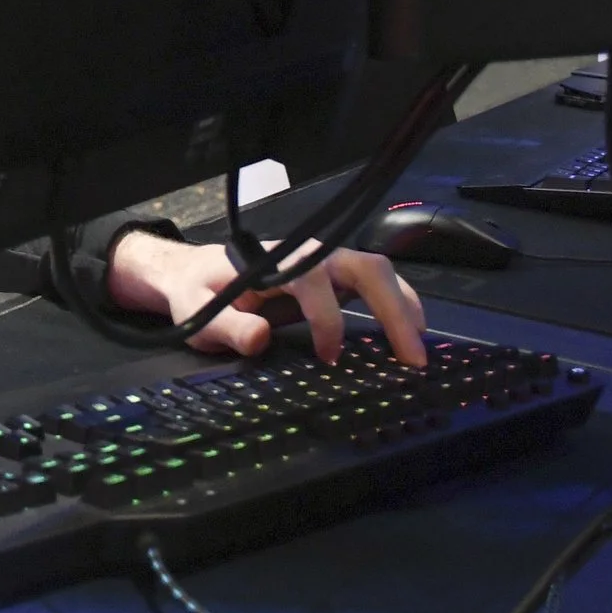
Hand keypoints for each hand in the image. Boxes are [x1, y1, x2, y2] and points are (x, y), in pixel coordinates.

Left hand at [106, 230, 426, 365]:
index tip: (329, 357)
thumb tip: (260, 338)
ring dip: (404, 307)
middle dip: (393, 308)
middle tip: (412, 356)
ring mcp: (324, 264)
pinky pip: (375, 284)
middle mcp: (307, 255)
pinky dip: (398, 306)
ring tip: (418, 351)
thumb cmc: (196, 291)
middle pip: (364, 267)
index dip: (327, 318)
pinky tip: (409, 335)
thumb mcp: (196, 311)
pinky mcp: (332, 278)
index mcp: (274, 261)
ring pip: (377, 272)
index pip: (314, 280)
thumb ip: (224, 325)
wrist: (193, 272)